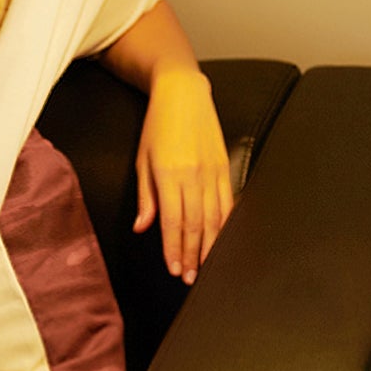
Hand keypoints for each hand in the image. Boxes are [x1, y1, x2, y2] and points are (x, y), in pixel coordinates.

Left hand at [134, 67, 234, 284]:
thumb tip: (143, 227)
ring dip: (211, 245)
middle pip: (196, 225)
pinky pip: (228, 202)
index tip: (174, 269)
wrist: (183, 94)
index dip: (175, 249)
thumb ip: (146, 197)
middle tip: (190, 277)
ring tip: (206, 266)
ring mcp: (212, 171)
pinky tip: (223, 239)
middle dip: (193, 255)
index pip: (174, 222)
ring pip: (215, 218)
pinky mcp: (224, 166)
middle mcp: (193, 175)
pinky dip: (226, 224)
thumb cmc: (158, 125)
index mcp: (169, 174)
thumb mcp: (142, 160)